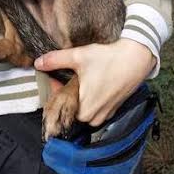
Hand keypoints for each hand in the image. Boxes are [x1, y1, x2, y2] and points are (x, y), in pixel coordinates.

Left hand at [35, 38, 155, 126]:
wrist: (135, 58)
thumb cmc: (107, 59)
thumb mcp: (78, 56)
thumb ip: (56, 60)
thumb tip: (38, 63)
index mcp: (84, 110)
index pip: (62, 108)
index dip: (56, 93)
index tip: (55, 79)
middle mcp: (95, 117)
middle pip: (73, 110)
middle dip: (67, 95)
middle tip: (67, 77)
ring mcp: (106, 115)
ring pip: (85, 110)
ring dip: (80, 97)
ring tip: (80, 79)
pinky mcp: (114, 109)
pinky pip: (96, 109)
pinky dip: (92, 98)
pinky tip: (93, 82)